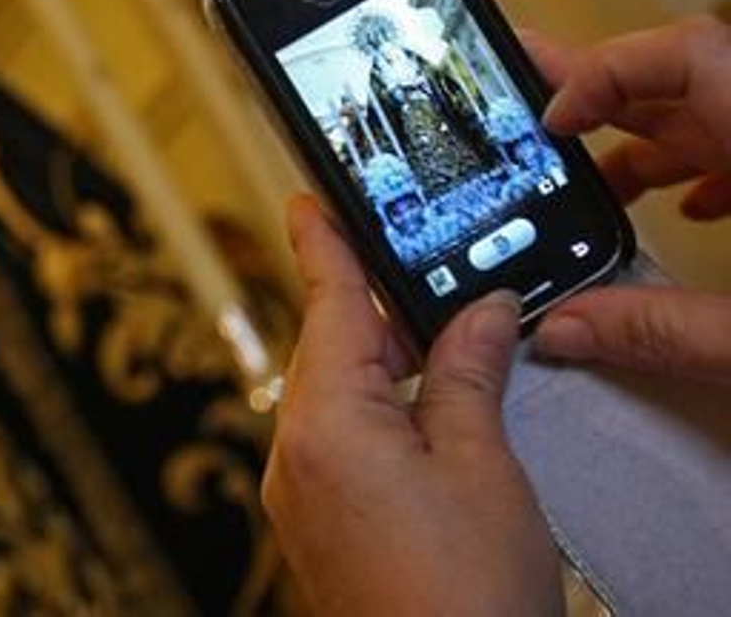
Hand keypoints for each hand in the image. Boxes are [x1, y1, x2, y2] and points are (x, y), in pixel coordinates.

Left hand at [264, 197, 560, 616]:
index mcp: (327, 422)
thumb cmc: (462, 596)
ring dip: (378, 366)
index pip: (326, 305)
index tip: (306, 200)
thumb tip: (481, 315)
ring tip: (438, 353)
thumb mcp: (481, 465)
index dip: (322, 245)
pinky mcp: (312, 524)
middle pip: (328, 350)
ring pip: (331, 396)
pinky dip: (371, 414)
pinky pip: (333, 440)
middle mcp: (294, 453)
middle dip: (373, 313)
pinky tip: (416, 420)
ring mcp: (297, 493)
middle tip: (421, 281)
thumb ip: (468, 376)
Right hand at [523, 16, 730, 381]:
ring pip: (712, 113)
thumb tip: (565, 328)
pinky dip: (705, 165)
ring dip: (649, 143)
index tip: (554, 122)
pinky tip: (690, 210)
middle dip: (600, 101)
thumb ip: (665, 331)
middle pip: (681, 81)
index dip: (606, 72)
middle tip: (524, 112)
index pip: (685, 54)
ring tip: (595, 185)